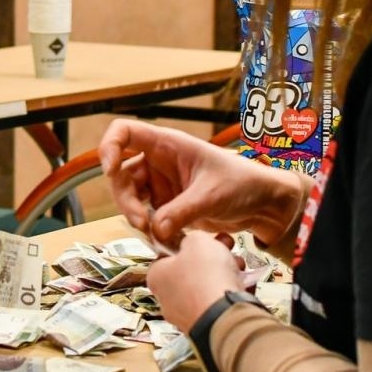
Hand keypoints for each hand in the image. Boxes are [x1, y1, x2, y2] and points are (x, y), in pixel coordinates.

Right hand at [97, 119, 304, 249]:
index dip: (109, 147)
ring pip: (130, 196)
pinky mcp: (167, 205)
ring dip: (134, 215)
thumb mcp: (212, 195)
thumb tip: (154, 229)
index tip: (110, 171)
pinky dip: (147, 227)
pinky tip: (162, 239)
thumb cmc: (242, 185)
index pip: (125, 132)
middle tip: (141, 223)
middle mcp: (159, 162)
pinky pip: (145, 213)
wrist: (262, 204)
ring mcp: (161, 184)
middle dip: (125, 199)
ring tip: (153, 234)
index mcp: (168, 145)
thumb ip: (181, 211)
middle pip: (121, 173)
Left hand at [146, 230, 244, 332]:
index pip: (168, 256)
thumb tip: (195, 242)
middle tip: (226, 251)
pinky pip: (220, 306)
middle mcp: (168, 299)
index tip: (205, 239)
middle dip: (212, 260)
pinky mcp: (208, 327)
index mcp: (157, 276)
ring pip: (208, 289)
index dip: (189, 245)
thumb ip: (193, 237)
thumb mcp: (197, 241)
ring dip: (226, 276)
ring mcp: (187, 316)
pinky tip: (243, 287)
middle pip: (192, 272)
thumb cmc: (205, 277)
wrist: (224, 316)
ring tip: (239, 268)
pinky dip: (232, 295)